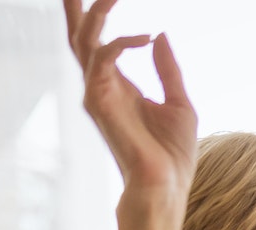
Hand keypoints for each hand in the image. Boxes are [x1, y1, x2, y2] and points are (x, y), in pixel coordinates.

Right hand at [64, 0, 196, 200]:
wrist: (167, 185)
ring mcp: (96, 93)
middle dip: (76, 8)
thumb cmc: (173, 154)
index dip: (91, 15)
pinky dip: (122, 43)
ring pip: (86, 41)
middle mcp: (102, 85)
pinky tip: (144, 37)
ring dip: (97, 13)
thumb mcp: (179, 103)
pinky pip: (103, 60)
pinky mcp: (98, 101)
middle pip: (80, 36)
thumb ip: (167, 69)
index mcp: (119, 85)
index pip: (97, 42)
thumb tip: (159, 35)